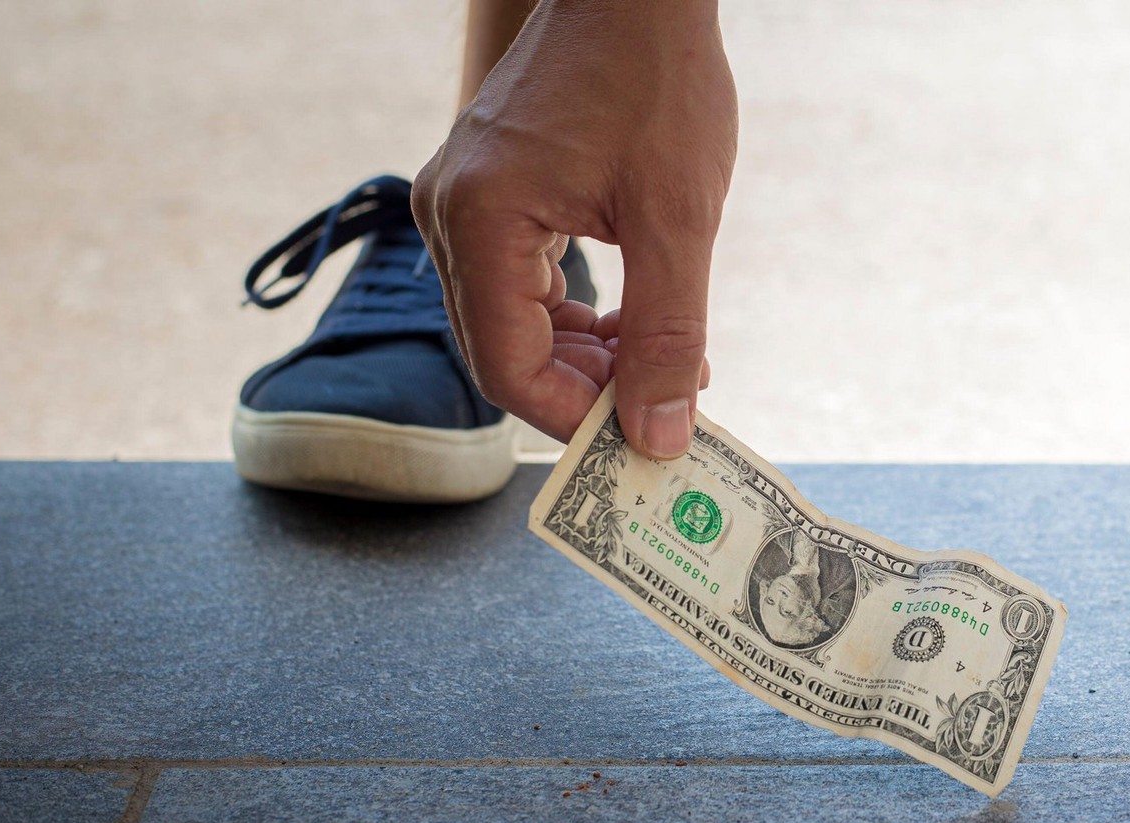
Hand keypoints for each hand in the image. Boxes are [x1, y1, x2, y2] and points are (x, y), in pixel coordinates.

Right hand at [412, 0, 736, 457]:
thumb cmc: (656, 78)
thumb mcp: (678, 216)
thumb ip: (668, 333)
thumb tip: (660, 434)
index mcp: (481, 218)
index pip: (505, 364)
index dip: (570, 417)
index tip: (639, 437)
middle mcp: (452, 214)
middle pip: (501, 349)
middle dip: (580, 391)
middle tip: (658, 406)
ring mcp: (462, 202)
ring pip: (510, 321)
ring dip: (582, 357)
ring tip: (658, 363)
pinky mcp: (488, 194)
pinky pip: (517, 283)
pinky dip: (572, 317)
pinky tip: (630, 323)